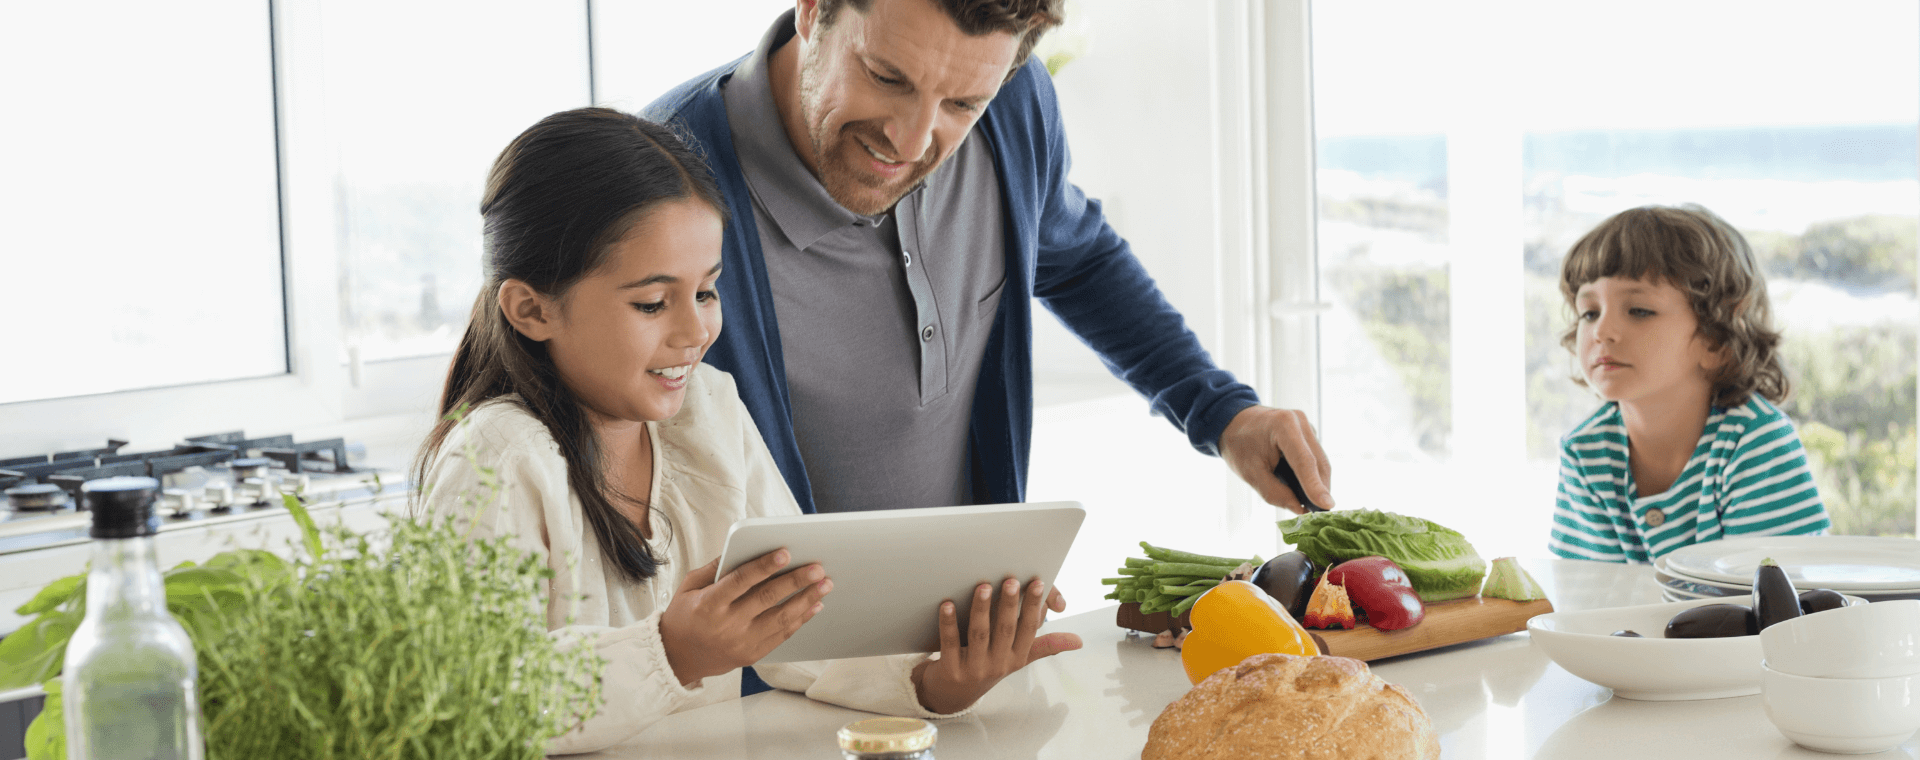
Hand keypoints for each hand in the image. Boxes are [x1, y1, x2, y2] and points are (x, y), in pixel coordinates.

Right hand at [659, 550, 831, 686]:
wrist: (677, 658)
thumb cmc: (683, 616)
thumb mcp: (689, 586)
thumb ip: (715, 567)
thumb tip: (743, 547)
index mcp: (709, 603)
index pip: (741, 581)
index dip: (764, 566)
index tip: (785, 553)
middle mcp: (727, 624)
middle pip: (767, 598)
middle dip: (796, 581)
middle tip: (817, 568)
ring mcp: (742, 642)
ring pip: (781, 618)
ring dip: (807, 600)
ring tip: (824, 585)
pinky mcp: (752, 654)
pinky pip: (782, 635)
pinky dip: (801, 620)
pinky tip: (814, 605)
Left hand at [911, 577, 1083, 714]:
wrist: (953, 694)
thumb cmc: (989, 666)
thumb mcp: (1019, 658)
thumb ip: (1046, 645)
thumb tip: (1079, 641)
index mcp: (1017, 657)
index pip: (1029, 628)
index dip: (1034, 606)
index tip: (1038, 582)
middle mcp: (999, 664)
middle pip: (1005, 629)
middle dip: (1009, 604)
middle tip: (1011, 580)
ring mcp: (974, 668)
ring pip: (979, 634)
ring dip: (981, 609)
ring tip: (982, 586)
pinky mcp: (951, 670)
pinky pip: (951, 643)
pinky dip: (949, 623)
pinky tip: (947, 604)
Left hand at [1218, 405, 1333, 513]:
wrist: (1234, 422)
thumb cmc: (1239, 445)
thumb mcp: (1250, 473)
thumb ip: (1275, 493)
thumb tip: (1300, 509)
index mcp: (1284, 426)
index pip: (1304, 461)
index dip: (1316, 486)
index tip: (1327, 506)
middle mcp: (1300, 422)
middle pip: (1319, 462)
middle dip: (1321, 489)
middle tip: (1319, 515)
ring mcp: (1306, 427)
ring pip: (1321, 462)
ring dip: (1319, 484)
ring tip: (1312, 505)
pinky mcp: (1308, 434)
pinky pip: (1316, 459)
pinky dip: (1313, 476)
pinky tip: (1306, 490)